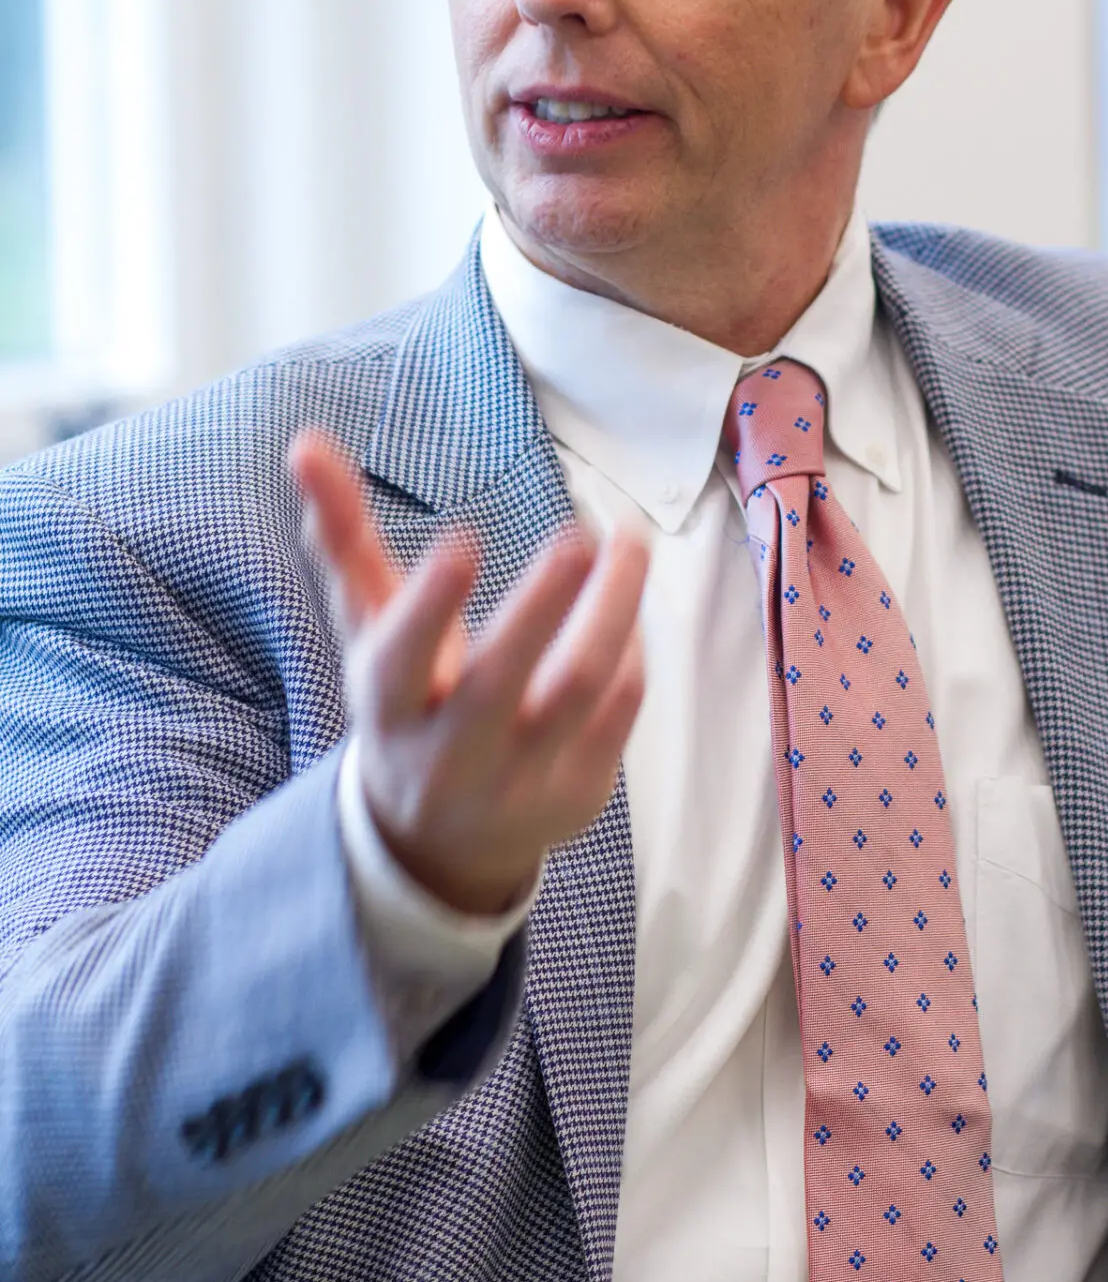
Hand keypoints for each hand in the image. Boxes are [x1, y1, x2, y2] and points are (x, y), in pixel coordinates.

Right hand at [290, 429, 648, 915]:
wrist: (438, 840)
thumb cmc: (405, 699)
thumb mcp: (368, 628)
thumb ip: (343, 536)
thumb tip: (305, 441)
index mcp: (387, 707)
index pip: (399, 661)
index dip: (428, 606)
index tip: (461, 542)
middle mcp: (447, 754)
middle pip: (501, 680)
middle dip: (542, 604)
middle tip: (578, 535)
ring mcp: (516, 782)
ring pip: (575, 690)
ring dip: (611, 611)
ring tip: (629, 543)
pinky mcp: (576, 796)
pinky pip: (616, 718)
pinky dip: (628, 658)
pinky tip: (629, 613)